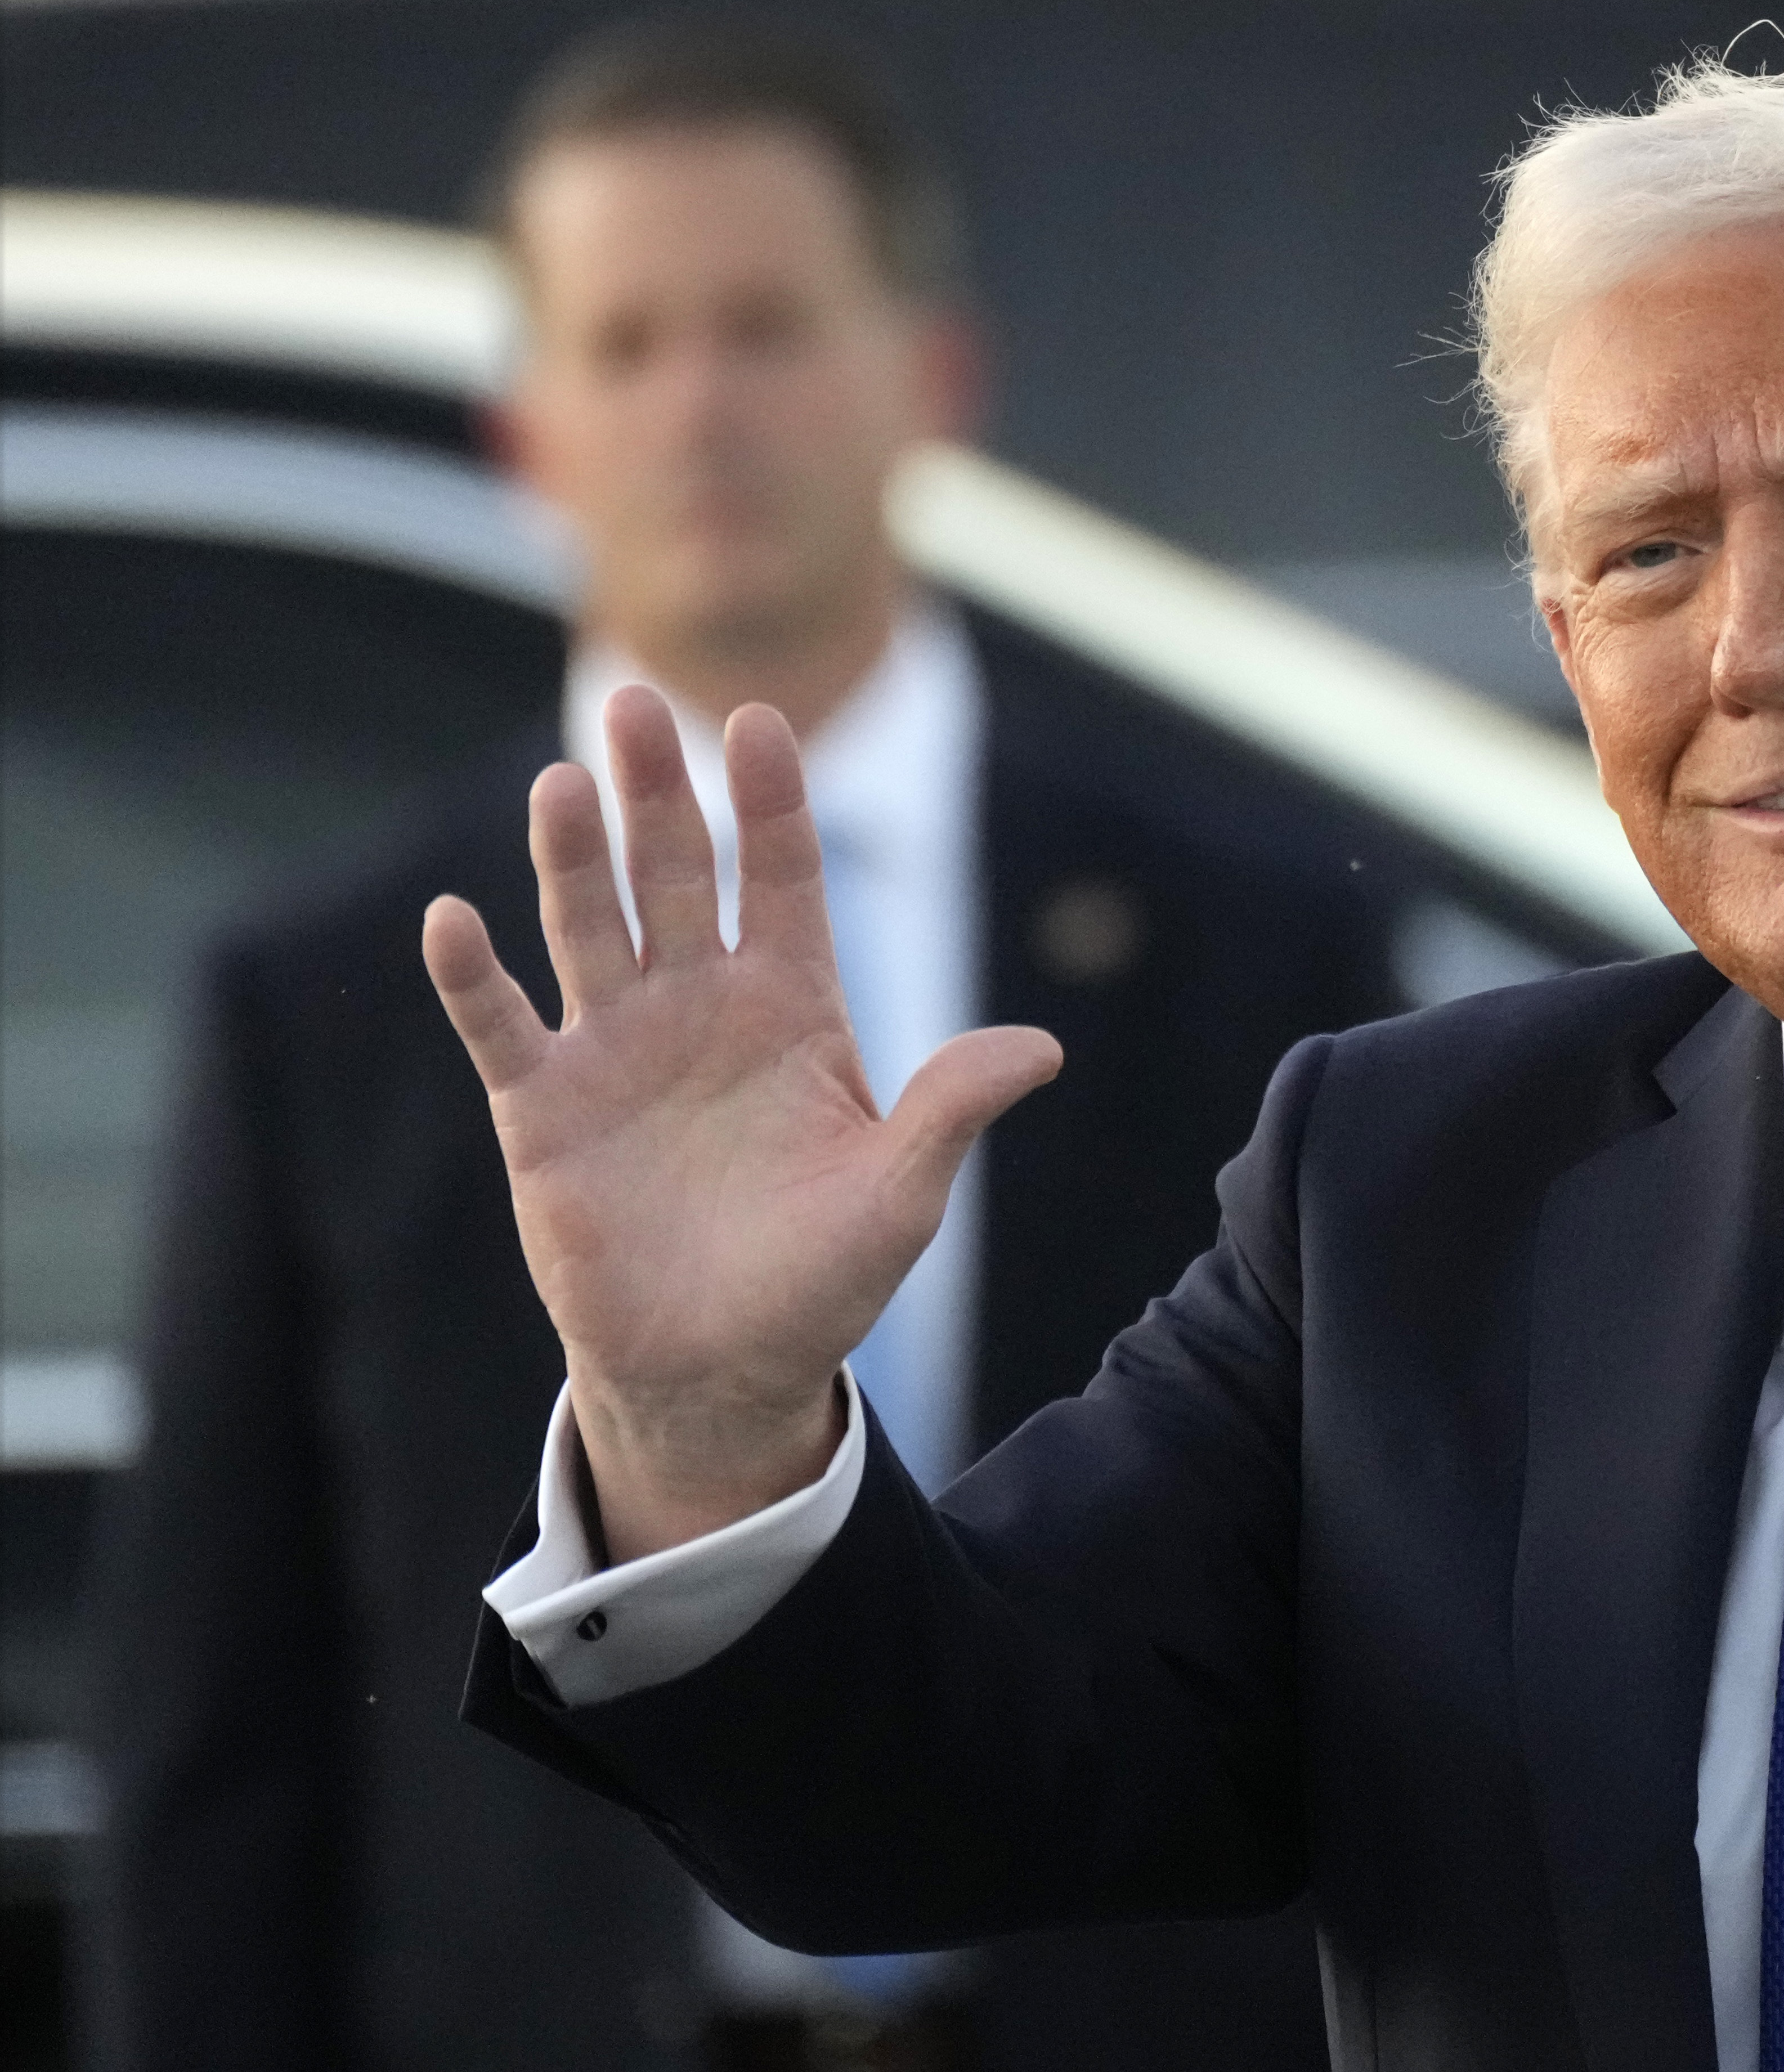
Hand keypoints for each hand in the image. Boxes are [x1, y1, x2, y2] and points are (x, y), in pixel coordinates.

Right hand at [422, 687, 1060, 1556]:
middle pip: (675, 875)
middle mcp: (699, 1006)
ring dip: (571, 856)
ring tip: (561, 782)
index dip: (771, 804)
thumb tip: (1041, 1049)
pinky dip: (474, 977)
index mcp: (792, 1009)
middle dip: (658, 794)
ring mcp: (616, 1049)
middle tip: (635, 703)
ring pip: (588, 925)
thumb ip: (952, 1109)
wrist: (727, 1368)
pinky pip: (502, 1027)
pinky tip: (454, 918)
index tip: (760, 722)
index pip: (782, 880)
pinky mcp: (544, 1108)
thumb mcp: (902, 1193)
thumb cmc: (822, 1280)